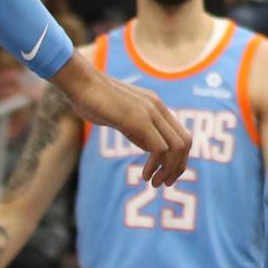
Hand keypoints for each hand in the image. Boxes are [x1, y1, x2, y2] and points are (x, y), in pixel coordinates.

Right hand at [54, 55, 191, 185]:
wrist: (81, 83)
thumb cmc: (94, 100)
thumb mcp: (121, 118)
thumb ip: (137, 130)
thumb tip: (150, 148)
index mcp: (155, 106)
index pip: (181, 135)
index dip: (178, 159)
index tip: (165, 174)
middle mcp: (158, 107)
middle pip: (185, 142)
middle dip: (178, 167)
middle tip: (164, 184)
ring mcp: (150, 112)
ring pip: (177, 147)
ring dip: (169, 170)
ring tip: (155, 183)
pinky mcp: (140, 119)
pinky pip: (160, 148)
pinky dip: (156, 166)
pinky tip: (145, 175)